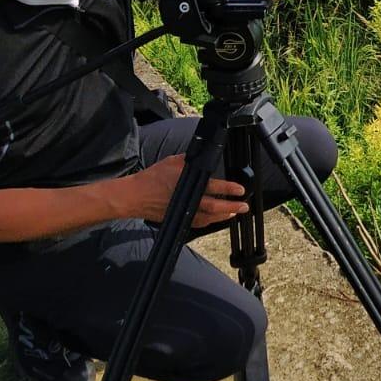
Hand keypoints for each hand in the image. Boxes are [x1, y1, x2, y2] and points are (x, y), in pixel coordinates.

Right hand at [122, 155, 248, 228]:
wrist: (136, 196)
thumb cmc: (152, 178)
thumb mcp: (173, 162)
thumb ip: (190, 160)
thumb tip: (202, 157)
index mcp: (188, 183)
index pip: (214, 186)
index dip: (229, 188)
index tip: (240, 189)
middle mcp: (188, 200)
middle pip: (215, 207)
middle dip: (232, 207)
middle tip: (244, 206)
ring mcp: (184, 212)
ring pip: (209, 218)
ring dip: (223, 216)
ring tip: (234, 212)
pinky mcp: (179, 219)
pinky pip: (199, 223)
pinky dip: (210, 221)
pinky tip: (217, 218)